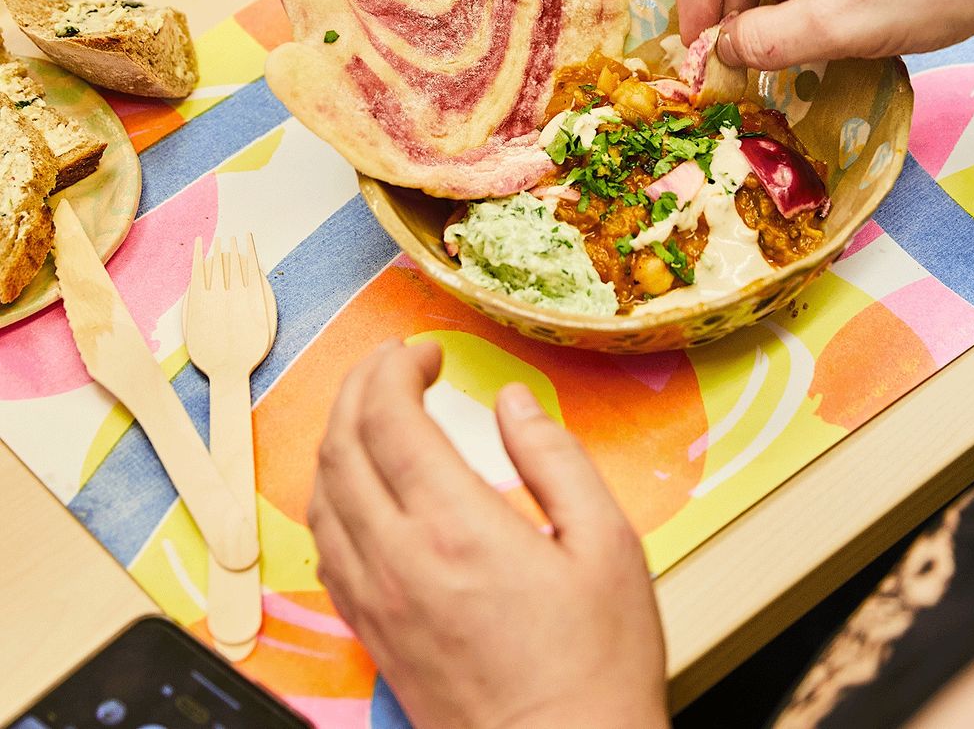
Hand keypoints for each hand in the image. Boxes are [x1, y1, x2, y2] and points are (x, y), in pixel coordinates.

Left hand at [308, 340, 668, 728]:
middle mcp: (399, 561)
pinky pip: (324, 549)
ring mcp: (377, 602)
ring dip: (337, 436)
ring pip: (320, 496)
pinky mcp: (373, 636)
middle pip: (341, 446)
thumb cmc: (597, 666)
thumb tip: (512, 402)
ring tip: (372, 410)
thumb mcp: (608, 544)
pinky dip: (330, 496)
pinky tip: (359, 486)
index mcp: (456, 528)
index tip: (426, 352)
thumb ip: (555, 459)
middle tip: (393, 363)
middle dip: (359, 386)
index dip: (396, 368)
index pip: (389, 419)